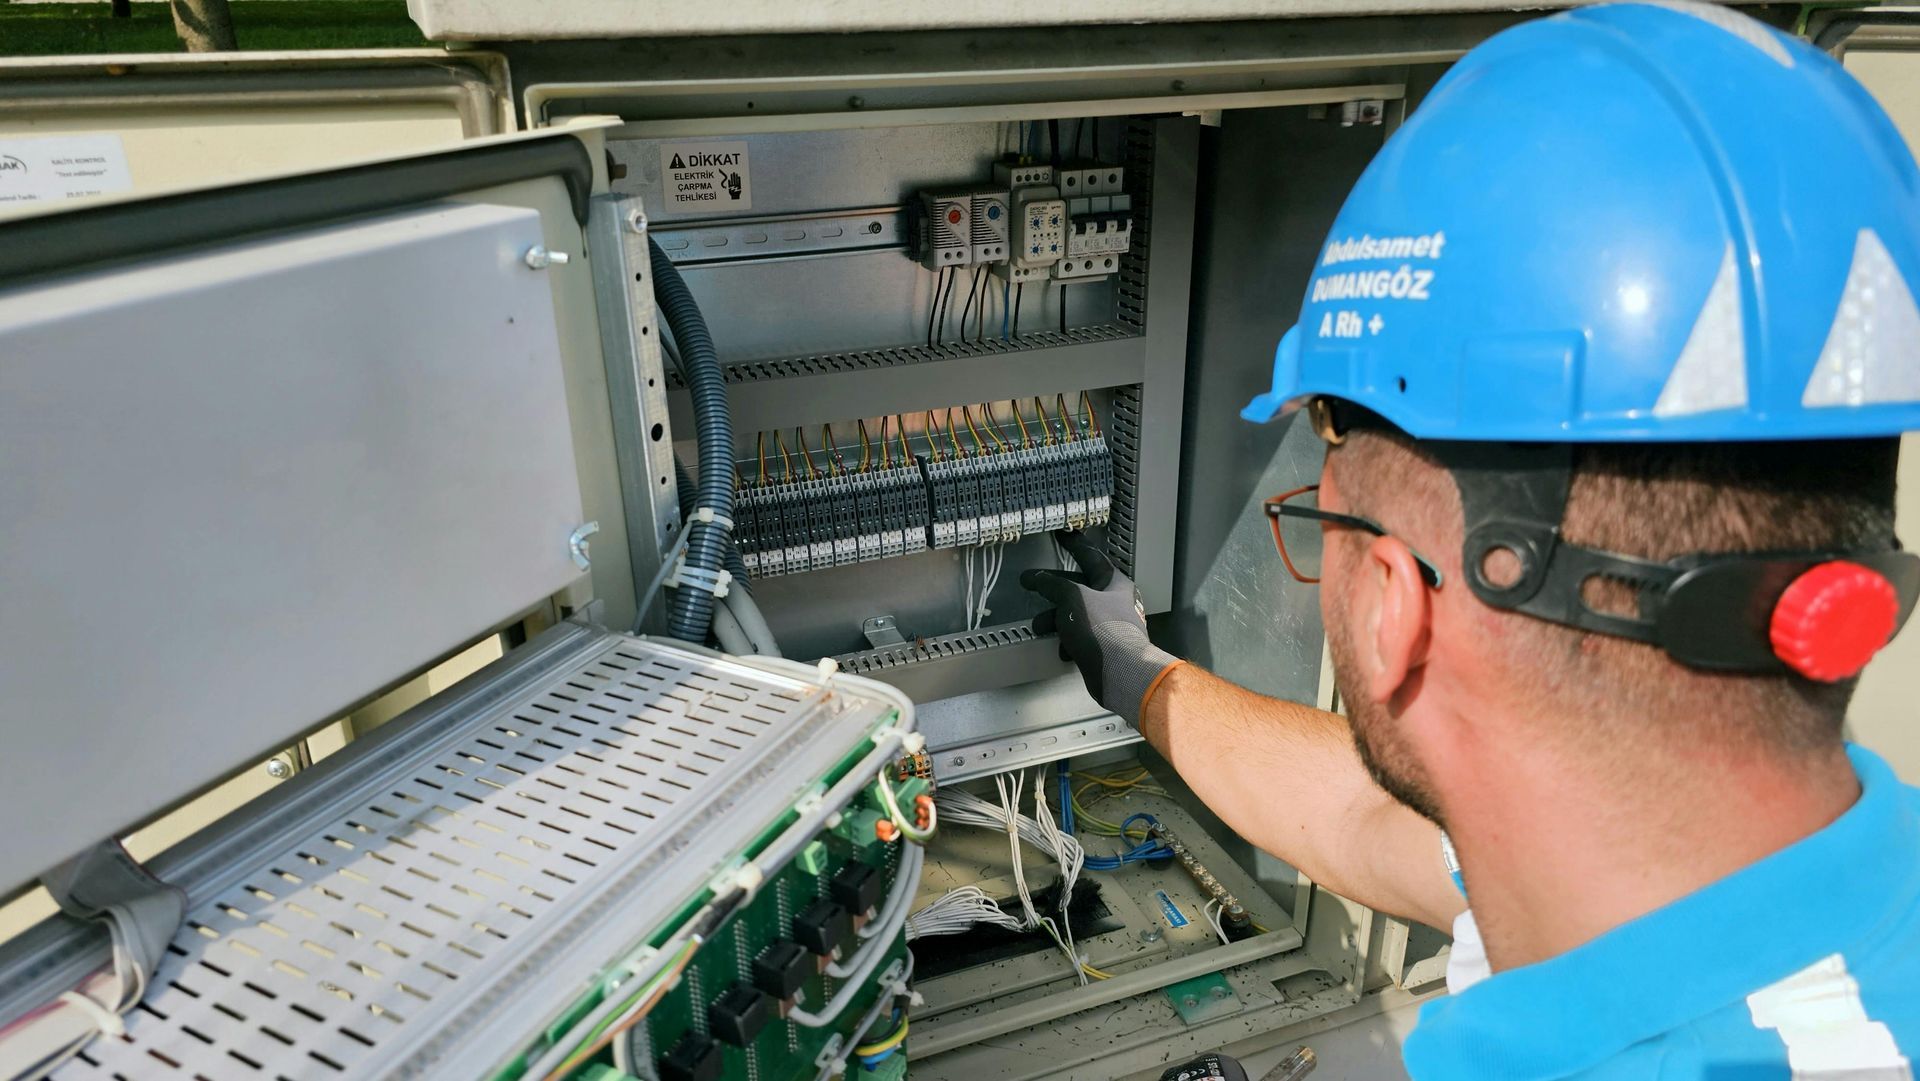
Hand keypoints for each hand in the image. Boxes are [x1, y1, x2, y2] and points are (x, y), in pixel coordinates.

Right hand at [1020, 531, 1180, 723]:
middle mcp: (1113, 601)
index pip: (1090, 555)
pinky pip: (1079, 637)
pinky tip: (1060, 649)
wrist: (1121, 671)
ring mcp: (1109, 625)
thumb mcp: (1071, 598)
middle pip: (1078, 587)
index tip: (1062, 534)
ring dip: (1055, 619)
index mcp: (1113, 582)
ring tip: (1038, 627)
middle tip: (1030, 584)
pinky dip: (1067, 641)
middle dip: (1052, 590)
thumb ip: (1053, 585)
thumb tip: (1038, 577)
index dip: (1074, 544)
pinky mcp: (1104, 647)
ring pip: (1075, 615)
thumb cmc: (1101, 627)